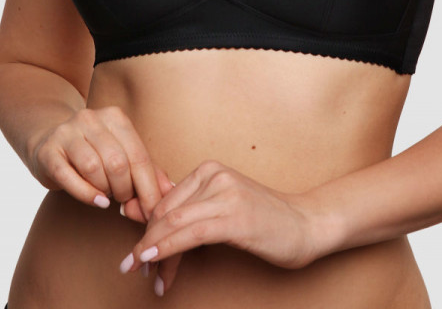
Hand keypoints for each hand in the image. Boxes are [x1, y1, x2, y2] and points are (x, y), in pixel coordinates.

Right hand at [29, 105, 169, 218]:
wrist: (48, 141)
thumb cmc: (93, 152)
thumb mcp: (122, 155)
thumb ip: (146, 171)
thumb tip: (170, 191)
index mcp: (115, 117)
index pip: (139, 155)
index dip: (149, 188)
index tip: (154, 214)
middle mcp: (91, 119)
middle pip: (118, 162)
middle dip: (126, 190)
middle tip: (125, 201)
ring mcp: (67, 132)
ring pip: (93, 168)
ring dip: (105, 190)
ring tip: (107, 194)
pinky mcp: (48, 151)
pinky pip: (68, 177)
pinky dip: (86, 194)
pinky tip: (97, 201)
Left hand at [119, 160, 320, 294]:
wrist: (307, 224)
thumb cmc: (264, 220)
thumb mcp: (221, 208)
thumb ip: (187, 209)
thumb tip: (137, 212)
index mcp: (209, 169)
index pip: (164, 201)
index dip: (147, 229)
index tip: (138, 254)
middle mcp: (215, 175)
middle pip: (165, 212)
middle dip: (146, 243)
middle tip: (134, 267)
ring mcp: (226, 194)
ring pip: (173, 224)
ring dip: (152, 252)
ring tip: (144, 273)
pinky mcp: (235, 217)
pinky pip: (190, 233)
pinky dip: (167, 248)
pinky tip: (155, 261)